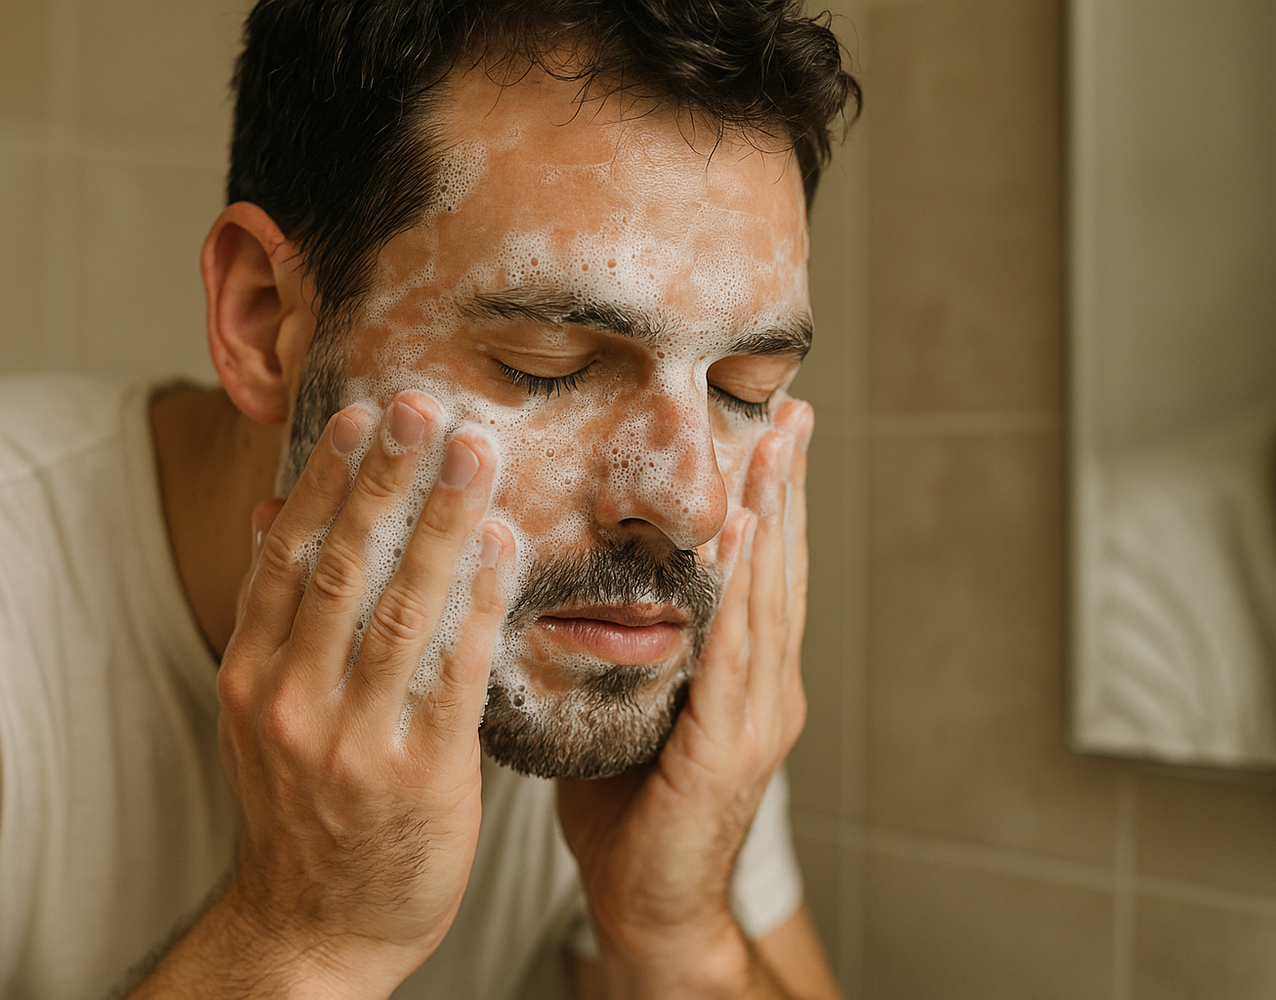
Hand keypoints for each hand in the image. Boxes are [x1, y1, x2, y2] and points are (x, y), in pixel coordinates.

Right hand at [213, 391, 513, 996]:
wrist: (315, 929)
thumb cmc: (303, 810)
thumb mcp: (264, 715)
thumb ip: (278, 619)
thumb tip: (275, 512)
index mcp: (250, 677)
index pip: (285, 556)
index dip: (324, 479)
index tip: (360, 413)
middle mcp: (289, 701)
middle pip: (341, 564)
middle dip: (386, 477)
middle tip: (425, 404)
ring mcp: (349, 740)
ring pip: (400, 606)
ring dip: (442, 519)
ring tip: (478, 452)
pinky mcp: (416, 775)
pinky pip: (453, 671)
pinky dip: (479, 601)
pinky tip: (506, 545)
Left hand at [556, 398, 812, 992]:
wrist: (648, 912)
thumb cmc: (629, 818)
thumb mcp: (630, 717)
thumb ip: (629, 659)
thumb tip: (582, 597)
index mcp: (744, 683)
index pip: (760, 577)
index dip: (769, 506)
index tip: (768, 436)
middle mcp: (766, 690)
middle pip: (780, 571)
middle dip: (787, 490)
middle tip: (792, 413)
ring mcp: (758, 717)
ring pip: (770, 597)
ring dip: (776, 517)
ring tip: (777, 447)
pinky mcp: (732, 746)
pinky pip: (737, 650)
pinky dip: (746, 587)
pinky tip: (745, 533)